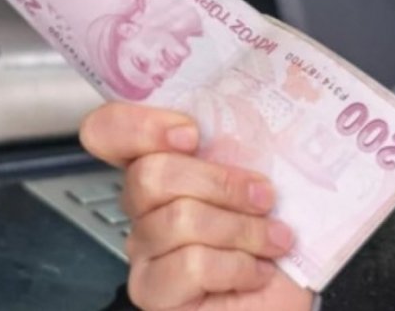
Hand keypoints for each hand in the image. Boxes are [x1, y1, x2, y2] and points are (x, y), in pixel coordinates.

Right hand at [80, 102, 313, 310]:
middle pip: (149, 174)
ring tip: (273, 239)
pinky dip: (238, 266)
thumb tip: (250, 102)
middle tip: (262, 196)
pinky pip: (191, 264)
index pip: (108, 130)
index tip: (191, 133)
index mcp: (163, 164)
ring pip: (178, 219)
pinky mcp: (153, 291)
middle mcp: (144, 206)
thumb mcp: (264, 175)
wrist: (286, 296)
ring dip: (242, 229)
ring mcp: (144, 250)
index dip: (140, 125)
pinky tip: (255, 271)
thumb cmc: (274, 236)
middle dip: (219, 183)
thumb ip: (240, 142)